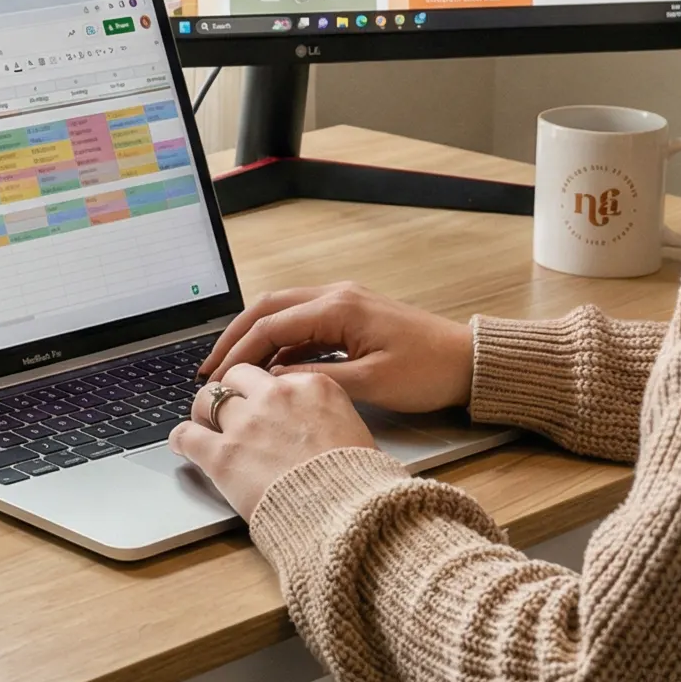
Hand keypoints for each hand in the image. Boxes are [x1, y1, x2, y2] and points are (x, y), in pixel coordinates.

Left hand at [168, 364, 379, 514]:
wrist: (348, 515)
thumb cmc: (359, 484)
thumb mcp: (355, 433)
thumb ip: (328, 418)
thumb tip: (319, 427)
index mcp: (312, 387)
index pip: (277, 375)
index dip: (265, 392)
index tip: (262, 403)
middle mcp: (276, 396)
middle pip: (238, 377)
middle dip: (231, 391)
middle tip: (228, 409)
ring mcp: (247, 424)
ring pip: (207, 399)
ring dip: (203, 411)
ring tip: (201, 424)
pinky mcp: (223, 455)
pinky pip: (187, 435)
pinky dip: (180, 439)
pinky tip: (181, 444)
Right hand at [197, 283, 473, 412]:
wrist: (469, 363)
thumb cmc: (428, 372)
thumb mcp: (370, 384)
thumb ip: (315, 380)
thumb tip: (271, 385)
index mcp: (337, 307)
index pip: (271, 325)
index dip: (238, 352)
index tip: (215, 377)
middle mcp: (336, 296)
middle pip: (268, 308)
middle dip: (235, 337)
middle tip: (211, 368)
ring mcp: (344, 303)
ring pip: (284, 312)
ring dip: (256, 338)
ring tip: (233, 370)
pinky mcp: (352, 317)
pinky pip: (304, 324)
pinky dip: (281, 343)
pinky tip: (271, 370)